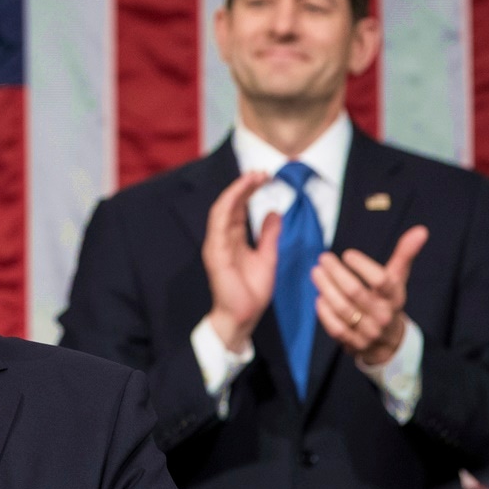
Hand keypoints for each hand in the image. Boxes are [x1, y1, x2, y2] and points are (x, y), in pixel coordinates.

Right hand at [202, 171, 281, 351]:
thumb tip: (274, 212)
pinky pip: (218, 224)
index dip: (248, 191)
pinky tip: (238, 194)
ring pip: (222, 209)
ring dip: (236, 191)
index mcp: (233, 238)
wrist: (242, 317)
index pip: (238, 208)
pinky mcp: (215, 252)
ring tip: (252, 177)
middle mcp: (221, 238)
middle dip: (244, 185)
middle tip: (260, 172)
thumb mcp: (267, 257)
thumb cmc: (251, 292)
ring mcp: (216, 244)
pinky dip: (227, 206)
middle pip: (230, 204)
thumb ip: (268, 235)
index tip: (264, 177)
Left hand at [311, 225, 429, 365]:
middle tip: (324, 258)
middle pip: (356, 292)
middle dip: (336, 273)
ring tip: (316, 272)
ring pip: (342, 309)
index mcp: (394, 298)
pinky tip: (319, 297)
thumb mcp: (398, 280)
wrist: (389, 342)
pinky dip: (324, 312)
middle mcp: (382, 315)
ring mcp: (367, 331)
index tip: (348, 254)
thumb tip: (421, 230)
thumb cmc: (388, 301)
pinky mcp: (353, 342)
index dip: (363, 266)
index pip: (381, 280)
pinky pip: (335, 327)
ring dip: (326, 288)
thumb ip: (404, 255)